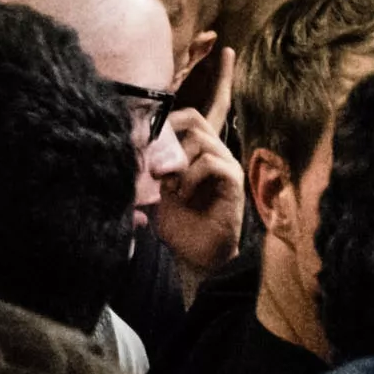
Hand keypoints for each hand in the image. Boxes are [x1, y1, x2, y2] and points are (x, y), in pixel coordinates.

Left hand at [152, 109, 243, 279]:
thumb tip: (140, 144)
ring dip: (179, 163)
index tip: (148, 136)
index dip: (169, 118)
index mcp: (200, 152)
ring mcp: (227, 165)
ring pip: (200, 141)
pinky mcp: (233, 181)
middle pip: (195, 122)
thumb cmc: (180, 224)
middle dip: (169, 141)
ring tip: (170, 187)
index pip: (190, 117)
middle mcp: (216, 154)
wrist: (196, 256)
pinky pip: (210, 162)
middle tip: (156, 168)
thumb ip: (156, 167)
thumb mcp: (160, 190)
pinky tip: (183, 195)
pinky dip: (190, 177)